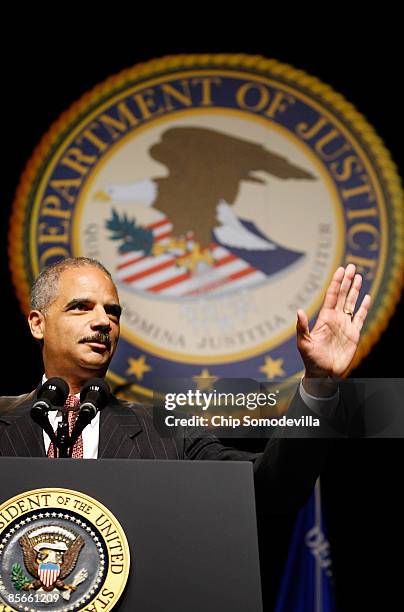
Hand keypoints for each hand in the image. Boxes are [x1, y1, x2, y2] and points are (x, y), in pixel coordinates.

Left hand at [297, 264, 370, 380]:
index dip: (336, 282)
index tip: (340, 270)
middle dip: (347, 281)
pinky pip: (360, 317)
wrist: (323, 374)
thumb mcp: (303, 343)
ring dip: (355, 290)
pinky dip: (364, 307)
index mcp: (325, 318)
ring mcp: (345, 325)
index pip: (332, 296)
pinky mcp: (354, 334)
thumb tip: (298, 310)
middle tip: (351, 266)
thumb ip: (302, 327)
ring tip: (358, 276)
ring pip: (351, 303)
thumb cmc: (311, 359)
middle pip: (342, 295)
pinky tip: (366, 297)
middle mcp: (335, 319)